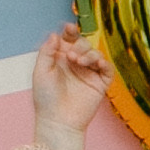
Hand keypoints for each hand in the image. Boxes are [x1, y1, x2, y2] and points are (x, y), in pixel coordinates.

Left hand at [30, 25, 110, 149]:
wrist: (58, 121)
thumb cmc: (46, 99)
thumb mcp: (41, 71)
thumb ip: (47, 51)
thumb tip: (55, 34)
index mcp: (61, 58)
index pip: (69, 39)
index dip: (70, 31)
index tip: (69, 28)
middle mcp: (76, 63)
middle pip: (84, 44)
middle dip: (79, 45)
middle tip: (71, 56)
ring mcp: (89, 73)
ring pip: (96, 54)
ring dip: (89, 54)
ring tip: (79, 62)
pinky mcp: (100, 84)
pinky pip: (108, 69)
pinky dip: (105, 63)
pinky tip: (97, 65)